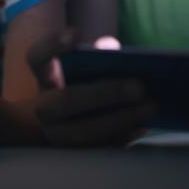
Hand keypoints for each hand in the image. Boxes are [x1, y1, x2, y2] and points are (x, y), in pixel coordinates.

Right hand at [28, 30, 155, 146]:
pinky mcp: (75, 154)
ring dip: (122, 118)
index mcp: (44, 77)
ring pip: (86, 130)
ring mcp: (57, 134)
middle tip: (140, 87)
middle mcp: (44, 107)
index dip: (52, 45)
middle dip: (105, 93)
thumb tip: (110, 48)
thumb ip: (97, 54)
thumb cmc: (81, 87)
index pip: (38, 58)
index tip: (75, 33)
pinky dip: (123, 137)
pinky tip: (143, 126)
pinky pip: (99, 148)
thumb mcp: (84, 69)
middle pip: (68, 100)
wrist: (63, 125)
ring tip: (151, 106)